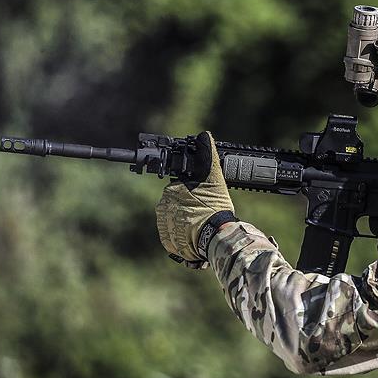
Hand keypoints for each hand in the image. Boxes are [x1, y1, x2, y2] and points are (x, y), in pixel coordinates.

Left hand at [155, 131, 233, 266]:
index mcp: (170, 191)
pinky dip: (183, 234)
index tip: (202, 198)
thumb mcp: (214, 178)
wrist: (214, 237)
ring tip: (202, 223)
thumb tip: (204, 135)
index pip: (178, 188)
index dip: (191, 192)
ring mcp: (164, 226)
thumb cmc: (214, 208)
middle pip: (175, 204)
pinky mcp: (168, 242)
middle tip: (204, 211)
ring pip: (174, 219)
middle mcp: (162, 208)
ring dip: (185, 221)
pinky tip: (196, 233)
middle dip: (187, 206)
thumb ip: (207, 156)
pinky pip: (174, 235)